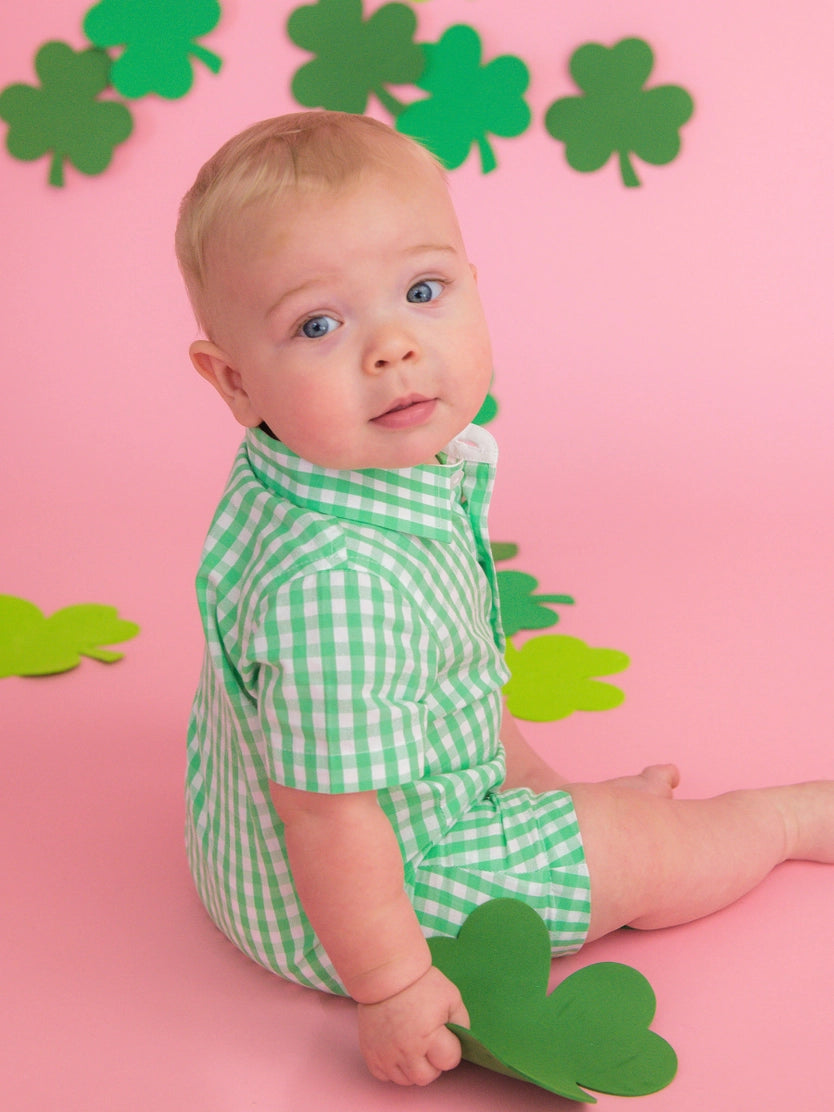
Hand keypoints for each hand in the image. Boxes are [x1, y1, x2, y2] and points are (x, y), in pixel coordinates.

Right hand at [357, 965, 469, 1085]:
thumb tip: (462, 1041)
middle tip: (428, 1043)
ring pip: (405, 1080)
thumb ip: (461, 1023)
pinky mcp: (370, 1054)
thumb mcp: (451, 997)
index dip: (450, 1048)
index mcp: (429, 1036)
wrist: (385, 974)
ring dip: (412, 1066)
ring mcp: (386, 1055)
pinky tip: (396, 1049)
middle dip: (432, 1063)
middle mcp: (406, 1051)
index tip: (444, 1035)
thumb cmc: (420, 983)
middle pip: (426, 1077)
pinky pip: (384, 1075)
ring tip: (412, 1044)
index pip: (449, 1062)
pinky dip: (391, 1067)